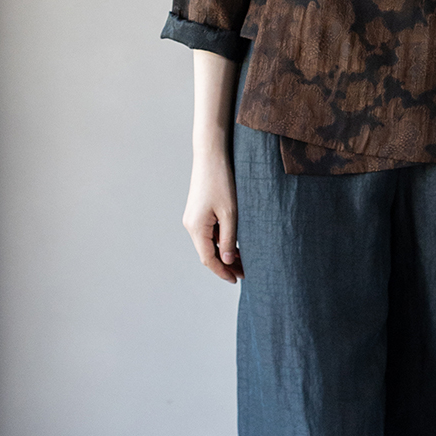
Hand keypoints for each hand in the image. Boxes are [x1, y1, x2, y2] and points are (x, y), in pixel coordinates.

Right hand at [183, 143, 242, 283]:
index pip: (208, 259)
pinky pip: (209, 233)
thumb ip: (228, 239)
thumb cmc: (222, 181)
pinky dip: (221, 242)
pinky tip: (235, 245)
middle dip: (225, 265)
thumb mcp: (230, 213)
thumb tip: (226, 261)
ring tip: (243, 262)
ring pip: (209, 244)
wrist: (211, 154)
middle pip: (207, 254)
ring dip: (224, 254)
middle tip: (244, 274)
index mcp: (196, 228)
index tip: (236, 280)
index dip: (222, 272)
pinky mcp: (198, 212)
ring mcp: (193, 219)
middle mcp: (191, 225)